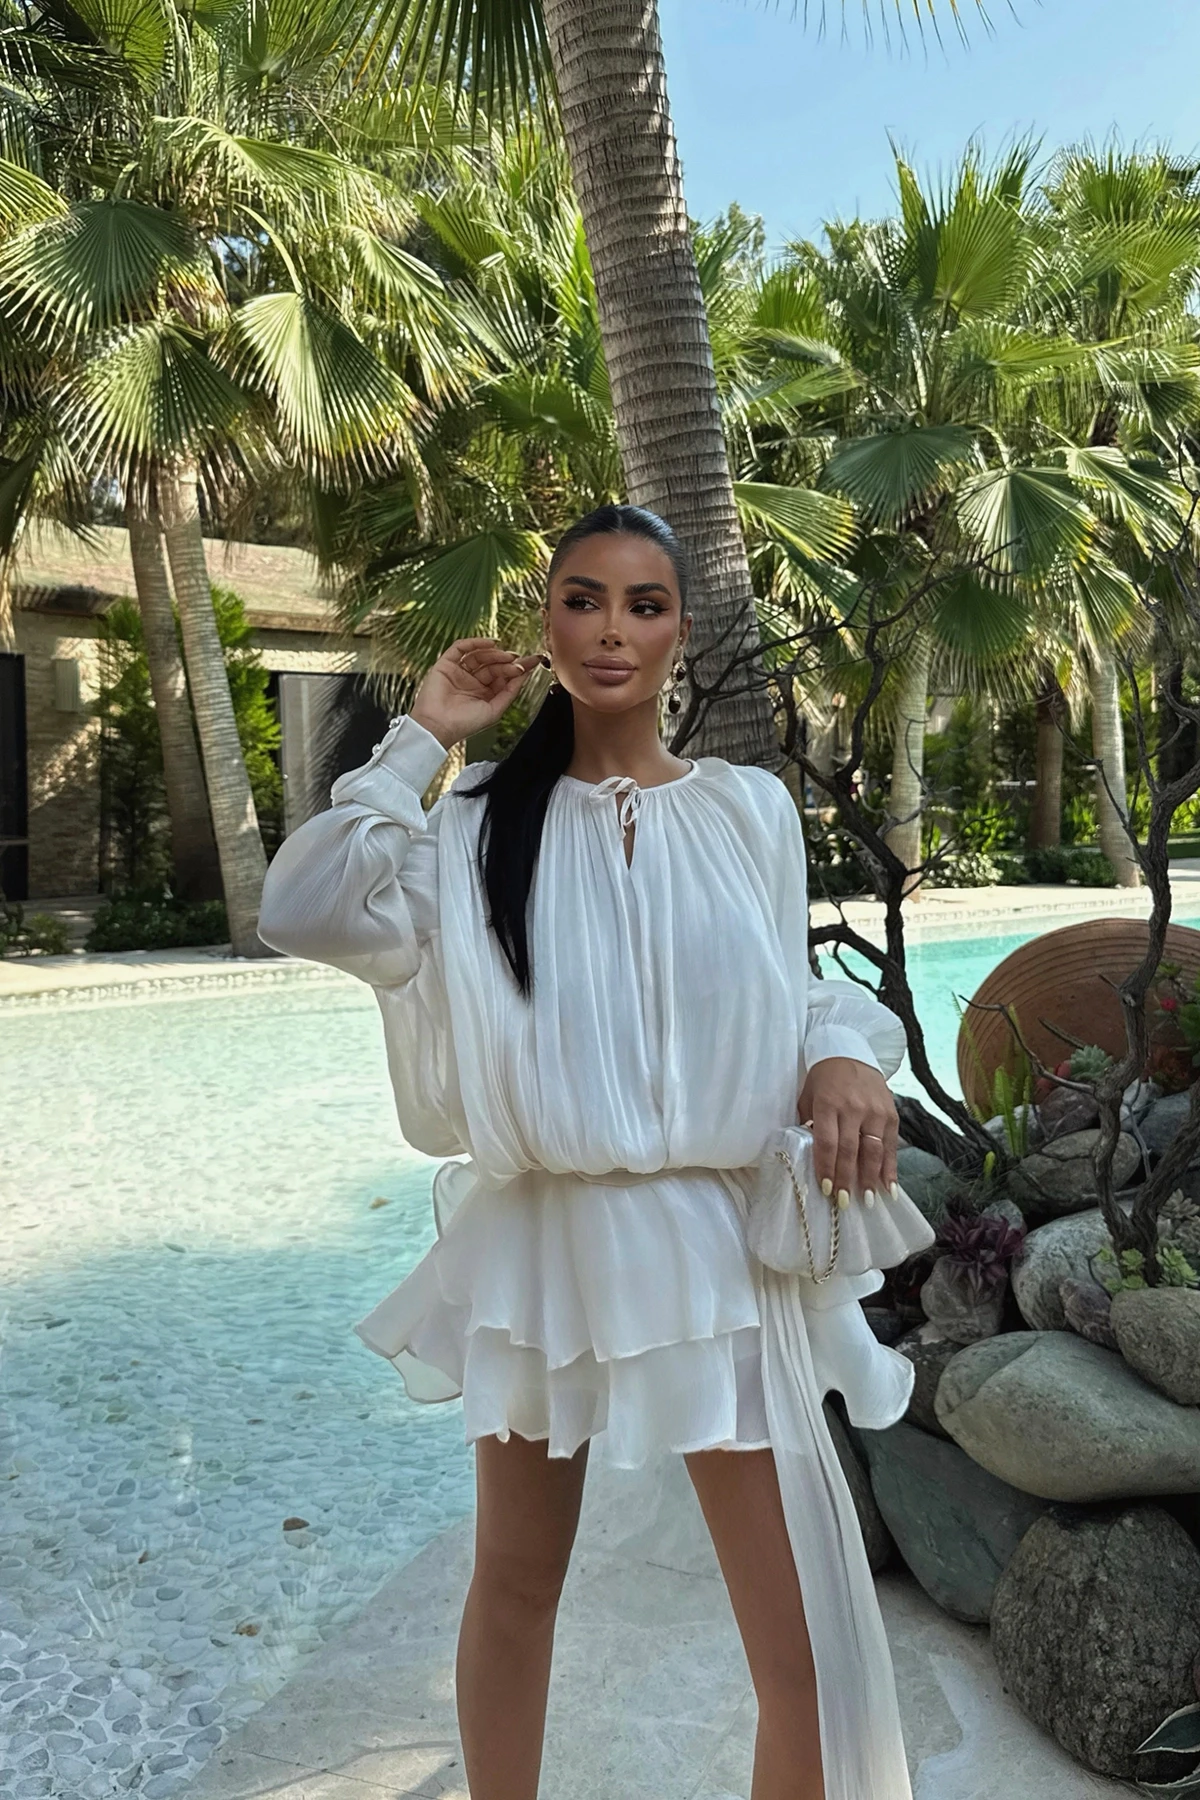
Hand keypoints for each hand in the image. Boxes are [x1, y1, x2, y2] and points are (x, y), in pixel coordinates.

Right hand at [410, 637, 543, 749]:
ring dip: (495, 653)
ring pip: (480, 655)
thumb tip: (524, 675)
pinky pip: (461, 648)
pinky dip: (475, 643)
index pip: (503, 676)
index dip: (517, 669)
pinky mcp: (446, 664)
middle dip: (507, 661)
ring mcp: (459, 672)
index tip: (533, 661)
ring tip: (507, 656)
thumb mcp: (495, 710)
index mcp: (484, 694)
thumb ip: (509, 692)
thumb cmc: (465, 724)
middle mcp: (472, 682)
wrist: (438, 726)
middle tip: (518, 660)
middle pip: (493, 665)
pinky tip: (490, 643)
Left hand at [797, 1058, 898, 1208]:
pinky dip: (891, 1168)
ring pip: (873, 1150)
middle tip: (844, 1203)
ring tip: (867, 1201)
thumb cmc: (823, 1078)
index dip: (827, 1167)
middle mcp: (854, 1108)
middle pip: (850, 1150)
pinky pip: (891, 1145)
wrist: (850, 1051)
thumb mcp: (808, 1095)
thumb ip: (808, 1123)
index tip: (825, 1189)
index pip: (827, 1142)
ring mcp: (875, 1111)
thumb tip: (807, 1156)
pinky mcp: (891, 1114)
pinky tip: (889, 1188)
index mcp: (828, 1103)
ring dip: (870, 1178)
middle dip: (847, 1179)